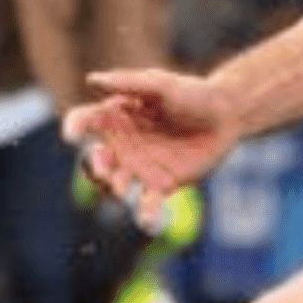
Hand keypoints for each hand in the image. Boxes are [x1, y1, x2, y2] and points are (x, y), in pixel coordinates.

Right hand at [62, 69, 242, 223]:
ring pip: (115, 183)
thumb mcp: (165, 84)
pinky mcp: (162, 184)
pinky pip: (148, 204)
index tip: (73, 134)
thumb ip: (131, 82)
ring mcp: (139, 166)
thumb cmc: (194, 94)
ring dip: (114, 187)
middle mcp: (122, 144)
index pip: (85, 121)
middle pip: (95, 159)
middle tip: (104, 166)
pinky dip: (145, 215)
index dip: (73, 127)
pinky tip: (149, 221)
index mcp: (116, 116)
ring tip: (124, 186)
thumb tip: (92, 80)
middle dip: (94, 166)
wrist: (228, 115)